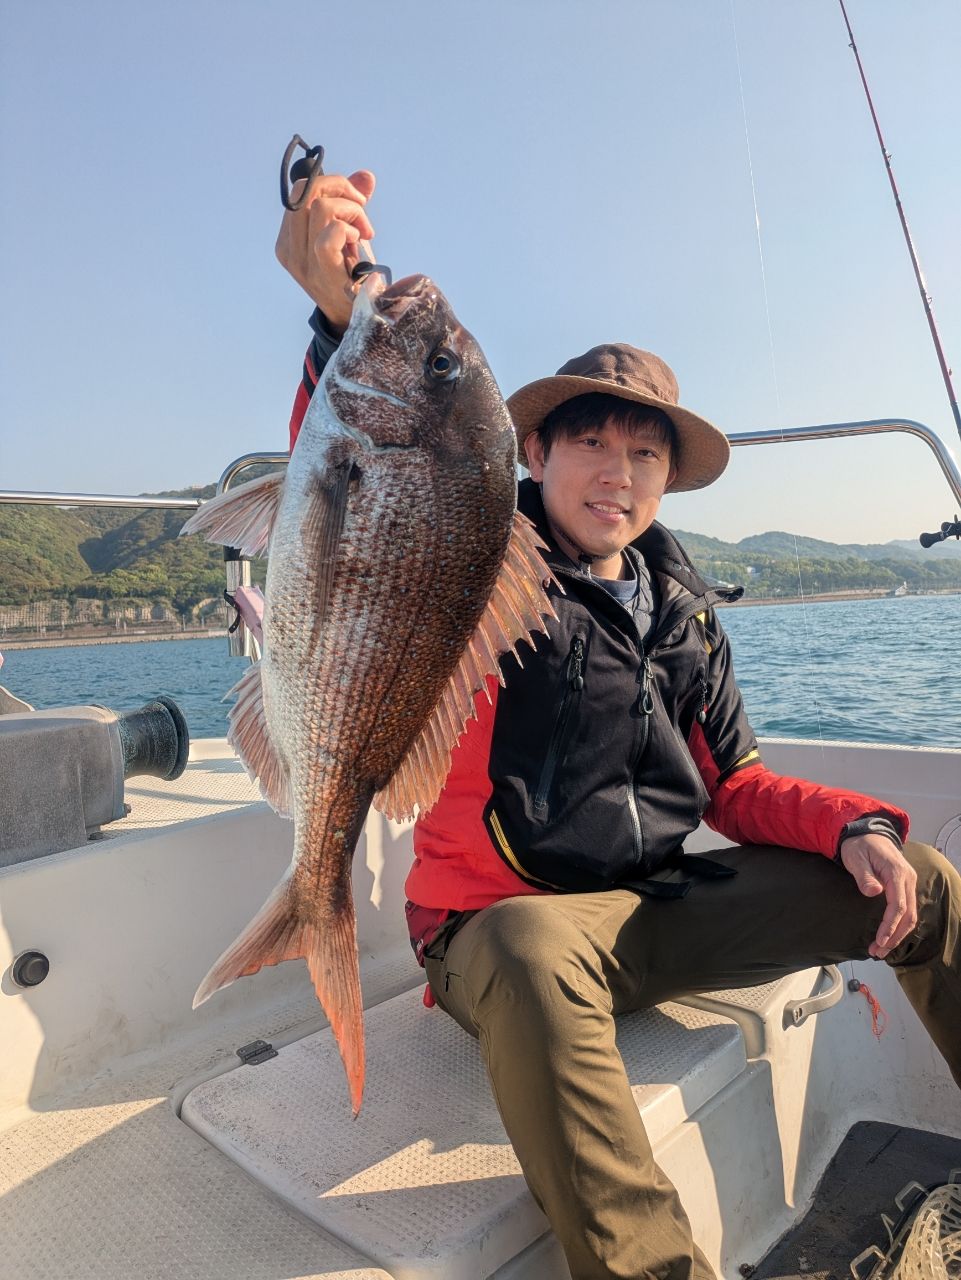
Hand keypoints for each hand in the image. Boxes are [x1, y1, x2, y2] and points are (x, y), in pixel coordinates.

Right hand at [275, 169, 375, 333]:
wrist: (356, 317)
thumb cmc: (350, 275)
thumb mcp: (349, 234)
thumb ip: (353, 203)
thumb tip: (366, 177)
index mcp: (288, 237)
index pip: (300, 190)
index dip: (331, 184)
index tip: (355, 201)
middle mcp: (289, 248)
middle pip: (304, 189)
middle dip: (340, 187)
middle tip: (362, 209)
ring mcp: (303, 262)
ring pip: (319, 206)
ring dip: (351, 210)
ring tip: (363, 231)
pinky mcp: (322, 272)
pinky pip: (330, 234)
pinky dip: (349, 229)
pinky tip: (357, 242)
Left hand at [839, 834, 917, 958]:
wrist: (866, 833)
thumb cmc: (859, 845)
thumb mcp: (856, 857)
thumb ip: (864, 875)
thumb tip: (874, 892)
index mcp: (897, 872)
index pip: (898, 905)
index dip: (890, 925)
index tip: (880, 940)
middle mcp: (908, 879)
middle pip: (908, 915)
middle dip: (894, 936)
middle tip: (877, 951)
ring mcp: (908, 883)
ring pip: (910, 915)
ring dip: (897, 935)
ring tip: (880, 949)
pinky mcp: (904, 887)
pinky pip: (906, 910)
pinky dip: (899, 926)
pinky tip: (888, 937)